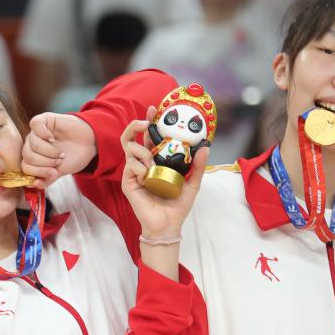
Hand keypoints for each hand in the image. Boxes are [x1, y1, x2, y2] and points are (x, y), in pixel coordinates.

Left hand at [21, 112, 97, 187]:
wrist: (90, 143)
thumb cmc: (74, 157)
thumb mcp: (60, 172)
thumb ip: (46, 179)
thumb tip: (32, 185)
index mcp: (33, 158)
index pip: (26, 167)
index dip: (38, 172)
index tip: (54, 172)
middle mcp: (32, 145)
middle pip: (27, 156)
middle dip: (44, 162)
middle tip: (59, 161)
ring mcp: (36, 132)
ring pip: (32, 143)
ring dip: (48, 151)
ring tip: (60, 152)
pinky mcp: (44, 119)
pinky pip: (34, 124)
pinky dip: (43, 133)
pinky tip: (52, 138)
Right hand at [120, 117, 208, 237]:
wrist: (168, 224)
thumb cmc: (177, 205)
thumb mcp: (192, 182)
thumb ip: (198, 165)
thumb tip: (206, 145)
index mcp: (156, 161)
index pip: (150, 137)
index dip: (150, 122)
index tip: (155, 110)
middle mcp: (143, 164)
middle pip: (132, 138)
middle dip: (136, 125)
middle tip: (146, 122)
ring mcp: (133, 172)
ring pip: (130, 149)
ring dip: (142, 151)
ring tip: (152, 164)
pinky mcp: (128, 182)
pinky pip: (130, 165)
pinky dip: (139, 167)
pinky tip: (147, 175)